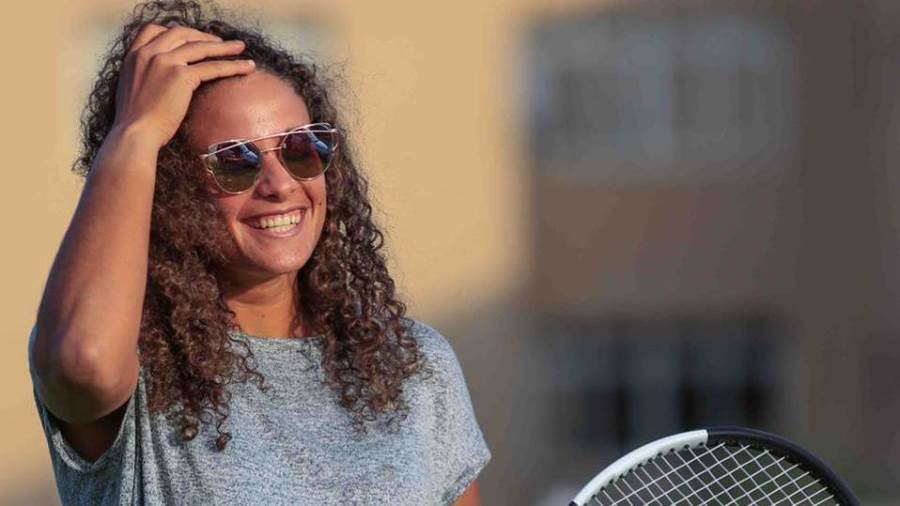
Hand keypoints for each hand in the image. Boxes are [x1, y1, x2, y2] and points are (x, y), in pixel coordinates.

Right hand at [111, 23, 255, 149]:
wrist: (134, 134)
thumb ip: (144, 76)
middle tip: (219, 42)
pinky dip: (232, 66)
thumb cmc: (134, 122)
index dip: (174, 32)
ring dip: (223, 46)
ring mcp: (165, 62)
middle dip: (202, 36)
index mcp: (133, 55)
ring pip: (200, 47)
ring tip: (240, 48)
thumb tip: (158, 80)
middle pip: (180, 33)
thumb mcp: (132, 88)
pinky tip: (246, 67)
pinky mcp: (181, 75)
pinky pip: (212, 67)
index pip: (152, 30)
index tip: (190, 37)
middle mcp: (148, 53)